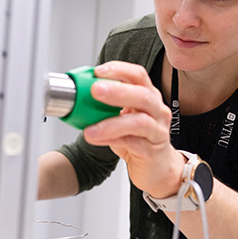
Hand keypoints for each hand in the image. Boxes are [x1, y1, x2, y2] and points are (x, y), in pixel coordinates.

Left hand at [82, 61, 183, 198]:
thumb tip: (79, 95)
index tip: (98, 71)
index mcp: (149, 96)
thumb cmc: (139, 139)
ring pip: (140, 122)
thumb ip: (106, 106)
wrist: (158, 168)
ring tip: (91, 128)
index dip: (119, 70)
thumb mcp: (123, 117)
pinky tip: (97, 139)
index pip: (138, 75)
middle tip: (96, 90)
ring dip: (112, 123)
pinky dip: (113, 140)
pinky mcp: (153, 151)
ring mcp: (157, 131)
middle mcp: (157, 110)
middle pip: (142, 95)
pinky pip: (133, 143)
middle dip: (117, 90)